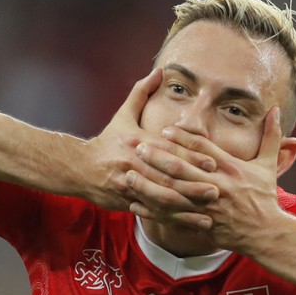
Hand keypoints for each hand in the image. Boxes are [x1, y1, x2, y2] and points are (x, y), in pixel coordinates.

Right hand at [81, 69, 217, 211]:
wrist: (78, 167)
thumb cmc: (106, 141)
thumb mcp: (123, 115)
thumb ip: (142, 92)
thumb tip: (159, 70)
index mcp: (139, 143)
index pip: (169, 151)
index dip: (192, 158)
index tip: (214, 163)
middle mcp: (136, 164)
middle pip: (168, 178)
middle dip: (194, 186)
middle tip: (217, 191)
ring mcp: (131, 186)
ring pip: (161, 199)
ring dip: (186, 208)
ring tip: (208, 214)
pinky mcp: (127, 203)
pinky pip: (153, 213)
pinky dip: (173, 221)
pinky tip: (190, 224)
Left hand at [129, 107, 286, 252]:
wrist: (266, 233)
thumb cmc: (265, 198)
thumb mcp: (269, 165)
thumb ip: (272, 136)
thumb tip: (276, 109)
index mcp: (230, 168)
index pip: (202, 148)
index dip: (182, 138)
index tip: (165, 130)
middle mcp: (216, 185)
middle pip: (181, 168)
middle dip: (157, 156)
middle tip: (137, 145)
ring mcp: (206, 206)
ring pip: (172, 193)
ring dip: (148, 183)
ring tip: (129, 173)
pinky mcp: (200, 223)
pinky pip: (171, 216)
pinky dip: (152, 211)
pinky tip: (134, 204)